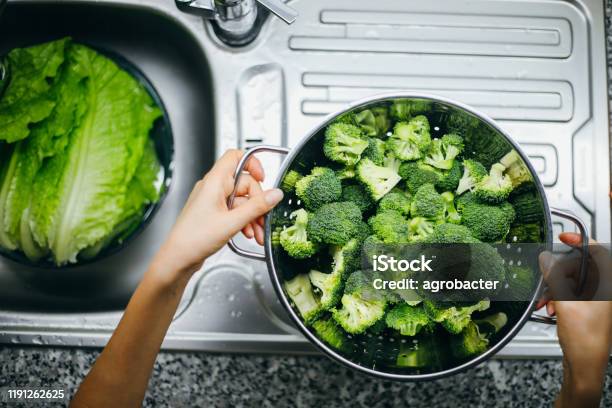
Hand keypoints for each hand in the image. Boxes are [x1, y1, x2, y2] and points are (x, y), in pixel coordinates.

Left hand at [153, 149, 282, 276]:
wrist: (178, 258)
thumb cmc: (194, 238)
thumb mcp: (232, 222)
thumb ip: (257, 207)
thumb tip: (275, 194)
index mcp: (214, 182)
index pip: (235, 157)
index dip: (252, 163)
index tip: (264, 178)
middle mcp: (213, 188)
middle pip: (245, 184)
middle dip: (258, 203)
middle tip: (264, 219)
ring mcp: (213, 201)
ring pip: (242, 201)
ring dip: (253, 216)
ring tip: (257, 233)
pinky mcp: (214, 213)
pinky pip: (235, 211)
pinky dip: (244, 222)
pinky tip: (248, 234)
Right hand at [537, 233, 611, 406]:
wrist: (585, 365)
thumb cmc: (585, 339)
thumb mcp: (565, 302)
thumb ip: (554, 276)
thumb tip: (546, 259)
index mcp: (609, 285)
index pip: (598, 251)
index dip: (579, 241)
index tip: (563, 238)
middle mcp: (607, 290)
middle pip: (581, 267)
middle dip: (559, 273)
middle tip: (546, 278)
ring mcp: (599, 300)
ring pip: (574, 281)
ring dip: (555, 288)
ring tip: (546, 300)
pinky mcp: (589, 308)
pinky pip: (571, 294)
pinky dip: (558, 298)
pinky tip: (549, 307)